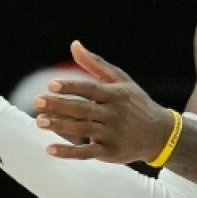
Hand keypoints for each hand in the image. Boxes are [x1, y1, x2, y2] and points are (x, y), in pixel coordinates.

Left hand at [35, 41, 176, 164]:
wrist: (159, 134)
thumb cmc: (135, 103)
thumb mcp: (121, 81)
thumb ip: (95, 64)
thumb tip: (74, 44)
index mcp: (115, 95)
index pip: (90, 89)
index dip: (71, 86)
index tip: (51, 85)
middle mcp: (113, 114)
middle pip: (83, 109)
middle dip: (59, 105)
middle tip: (37, 102)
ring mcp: (112, 134)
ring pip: (82, 129)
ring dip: (60, 126)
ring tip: (39, 121)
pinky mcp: (110, 152)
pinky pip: (87, 153)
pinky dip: (69, 152)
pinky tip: (50, 149)